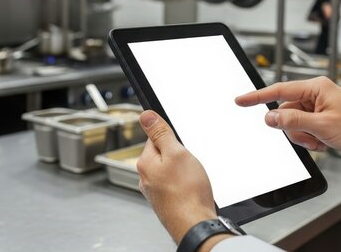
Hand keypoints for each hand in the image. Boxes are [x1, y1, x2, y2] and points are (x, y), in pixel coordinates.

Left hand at [137, 111, 231, 248]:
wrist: (195, 225)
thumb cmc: (187, 193)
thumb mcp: (176, 152)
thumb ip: (160, 133)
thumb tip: (145, 115)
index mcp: (145, 162)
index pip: (154, 137)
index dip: (170, 138)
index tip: (180, 144)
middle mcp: (146, 178)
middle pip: (163, 154)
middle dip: (179, 155)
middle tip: (190, 165)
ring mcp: (156, 191)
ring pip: (171, 171)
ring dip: (183, 171)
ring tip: (193, 179)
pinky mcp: (166, 201)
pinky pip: (176, 184)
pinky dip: (185, 184)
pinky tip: (193, 189)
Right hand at [235, 77, 340, 160]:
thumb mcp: (323, 126)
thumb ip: (293, 121)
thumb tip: (270, 117)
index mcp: (316, 87)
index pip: (279, 91)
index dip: (258, 97)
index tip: (241, 100)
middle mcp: (315, 95)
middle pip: (285, 112)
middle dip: (294, 129)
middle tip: (311, 136)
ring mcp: (317, 108)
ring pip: (292, 124)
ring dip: (303, 136)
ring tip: (321, 140)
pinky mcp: (320, 120)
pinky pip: (302, 130)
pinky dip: (309, 139)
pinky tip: (324, 142)